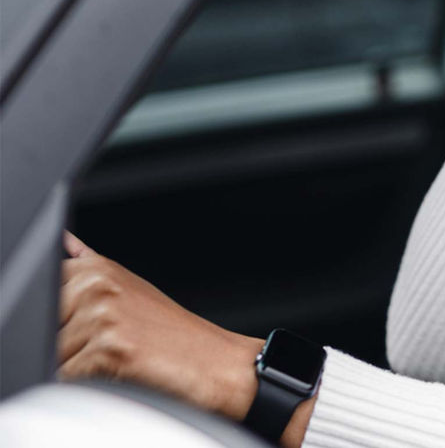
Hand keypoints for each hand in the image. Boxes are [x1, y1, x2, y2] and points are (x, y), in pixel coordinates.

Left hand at [58, 231, 262, 420]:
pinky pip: (68, 378)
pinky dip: (90, 384)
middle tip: (112, 345)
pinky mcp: (109, 348)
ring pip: (54, 357)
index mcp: (96, 268)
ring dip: (78, 369)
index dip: (61, 321)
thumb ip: (88, 266)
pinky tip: (122, 372)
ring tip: (119, 359)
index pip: (42, 296)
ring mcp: (103, 315)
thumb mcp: (130, 288)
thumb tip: (65, 243)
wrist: (219, 364)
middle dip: (66, 347)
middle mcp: (96, 285)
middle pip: (44, 330)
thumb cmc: (177, 333)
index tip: (90, 328)